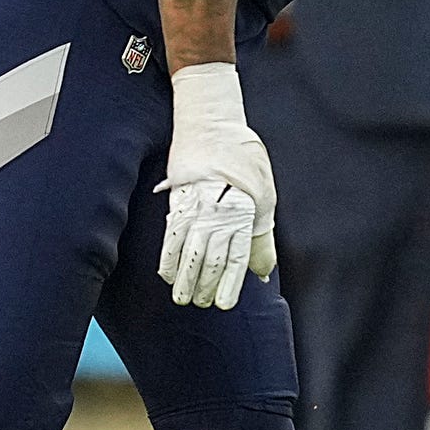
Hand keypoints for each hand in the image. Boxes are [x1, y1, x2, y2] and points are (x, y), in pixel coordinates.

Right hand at [157, 62, 277, 309]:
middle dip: (204, 285)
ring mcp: (195, 206)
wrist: (212, 124)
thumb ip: (261, 238)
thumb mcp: (263, 198)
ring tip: (183, 298)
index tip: (223, 304)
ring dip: (184, 278)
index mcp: (242, 211)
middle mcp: (217, 212)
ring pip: (188, 251)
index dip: (228, 283)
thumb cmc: (243, 160)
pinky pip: (171, 235)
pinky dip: (168, 257)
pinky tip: (167, 274)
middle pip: (209, 258)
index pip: (235, 257)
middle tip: (201, 304)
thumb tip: (263, 273)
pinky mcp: (177, 200)